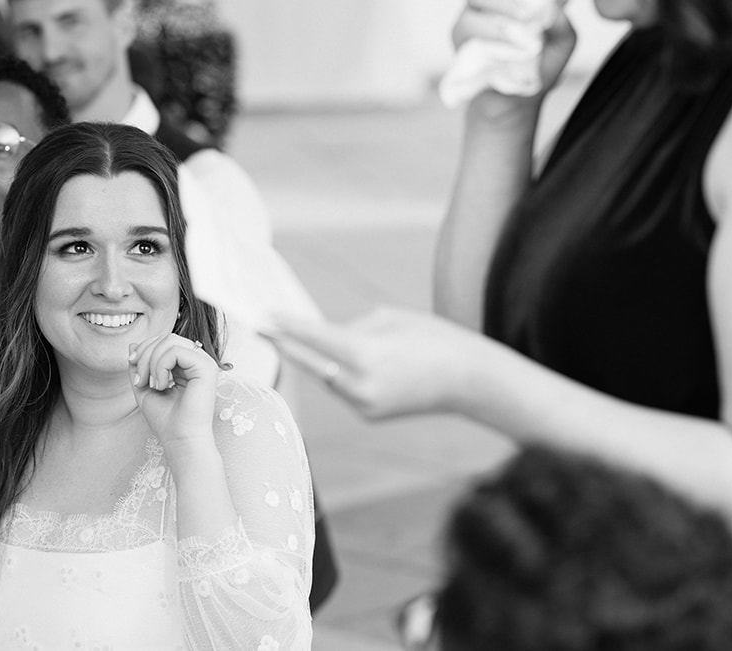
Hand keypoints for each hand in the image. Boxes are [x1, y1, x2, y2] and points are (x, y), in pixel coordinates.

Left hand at [129, 334, 220, 451]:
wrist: (180, 440)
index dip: (144, 351)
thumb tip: (132, 344)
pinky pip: (176, 350)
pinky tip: (162, 385)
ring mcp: (204, 362)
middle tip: (139, 381)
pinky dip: (161, 365)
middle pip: (165, 338)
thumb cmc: (166, 420)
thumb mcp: (144, 388)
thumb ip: (139, 366)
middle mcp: (197, 361)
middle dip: (144, 356)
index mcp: (186, 365)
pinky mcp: (206, 367)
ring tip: (152, 385)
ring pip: (169, 340)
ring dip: (151, 361)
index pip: (163, 341)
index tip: (135, 376)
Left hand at [266, 308, 486, 419]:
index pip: (314, 338)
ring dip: (314, 358)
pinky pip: (342, 388)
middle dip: (285, 345)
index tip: (262, 317)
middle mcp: (360, 385)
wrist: (470, 381)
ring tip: (301, 338)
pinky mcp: (368, 414)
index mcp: (366, 355)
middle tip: (261, 328)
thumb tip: (326, 336)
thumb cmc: (434, 339)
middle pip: (310, 362)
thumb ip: (352, 327)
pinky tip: (337, 359)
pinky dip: (336, 372)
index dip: (286, 327)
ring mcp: (363, 405)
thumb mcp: (391, 319)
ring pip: (325, 376)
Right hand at [452, 0, 576, 105]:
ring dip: (502, 8)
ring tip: (523, 22)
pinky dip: (488, 32)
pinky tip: (506, 41)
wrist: (515, 101)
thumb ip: (562, 16)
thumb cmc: (538, 66)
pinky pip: (467, 27)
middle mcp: (489, 3)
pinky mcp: (460, 39)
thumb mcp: (562, 42)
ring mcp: (471, 18)